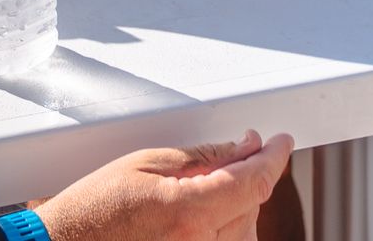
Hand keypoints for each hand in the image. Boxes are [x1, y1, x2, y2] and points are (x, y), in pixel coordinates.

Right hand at [33, 129, 293, 240]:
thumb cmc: (92, 210)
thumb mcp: (146, 164)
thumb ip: (203, 157)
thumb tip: (244, 147)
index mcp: (187, 214)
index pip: (253, 182)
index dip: (273, 157)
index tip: (281, 141)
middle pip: (252, 208)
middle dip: (249, 177)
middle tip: (236, 152)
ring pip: (244, 233)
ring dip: (239, 207)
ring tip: (207, 188)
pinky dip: (226, 230)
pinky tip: (205, 216)